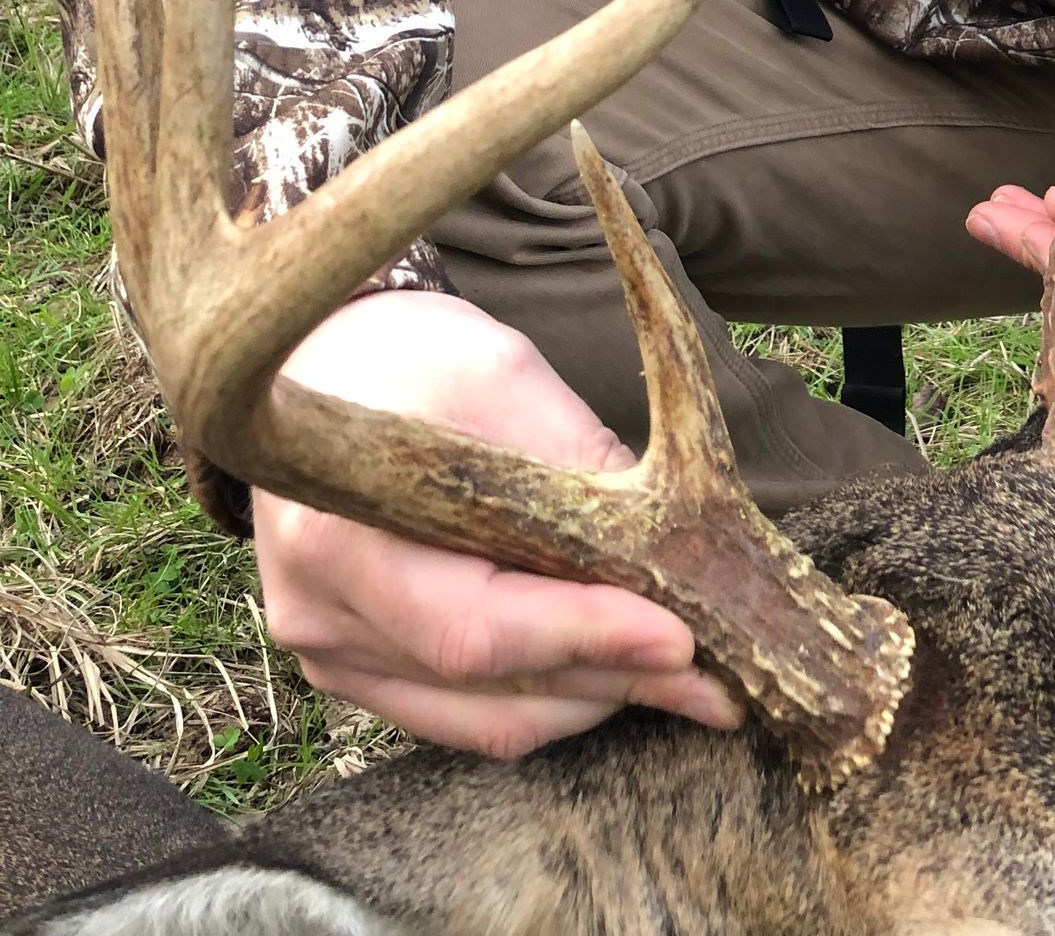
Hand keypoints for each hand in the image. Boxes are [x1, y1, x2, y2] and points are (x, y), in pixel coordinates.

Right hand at [253, 290, 742, 759]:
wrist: (323, 361)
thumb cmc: (410, 355)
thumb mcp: (501, 372)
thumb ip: (572, 459)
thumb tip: (666, 547)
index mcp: (338, 535)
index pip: (475, 627)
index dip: (585, 638)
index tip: (680, 638)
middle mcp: (319, 614)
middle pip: (487, 687)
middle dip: (612, 679)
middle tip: (715, 679)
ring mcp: (329, 653)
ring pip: (483, 719)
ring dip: (590, 699)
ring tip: (683, 679)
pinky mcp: (354, 668)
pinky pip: (462, 714)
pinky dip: (544, 696)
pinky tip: (610, 667)